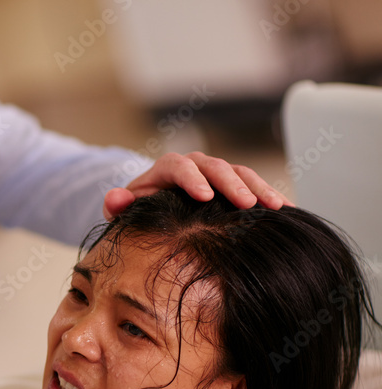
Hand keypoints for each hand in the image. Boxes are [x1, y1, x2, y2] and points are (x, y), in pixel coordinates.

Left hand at [104, 151, 293, 219]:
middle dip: (234, 184)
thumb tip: (113, 198)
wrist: (153, 204)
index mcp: (168, 168)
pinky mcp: (232, 184)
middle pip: (217, 167)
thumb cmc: (138, 208)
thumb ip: (117, 205)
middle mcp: (195, 165)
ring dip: (260, 188)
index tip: (205, 197)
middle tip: (248, 203)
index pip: (180, 166)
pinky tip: (287, 210)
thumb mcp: (123, 209)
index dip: (193, 179)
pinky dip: (269, 195)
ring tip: (277, 206)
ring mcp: (216, 173)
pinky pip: (253, 184)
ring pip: (241, 173)